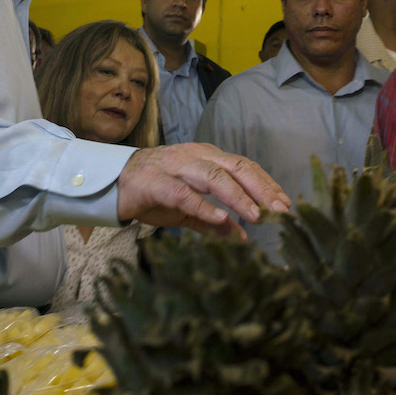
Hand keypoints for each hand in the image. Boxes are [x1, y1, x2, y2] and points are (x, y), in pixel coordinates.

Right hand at [116, 143, 291, 237]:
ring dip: (237, 197)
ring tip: (256, 216)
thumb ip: (212, 222)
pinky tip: (221, 219)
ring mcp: (174, 166)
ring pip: (213, 176)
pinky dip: (203, 206)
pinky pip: (183, 193)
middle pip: (235, 167)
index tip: (285, 203)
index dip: (266, 184)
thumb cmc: (152, 193)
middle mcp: (194, 156)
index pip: (243, 167)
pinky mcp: (155, 182)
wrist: (110, 184)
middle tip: (280, 210)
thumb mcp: (187, 209)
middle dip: (260, 189)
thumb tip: (241, 237)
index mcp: (206, 157)